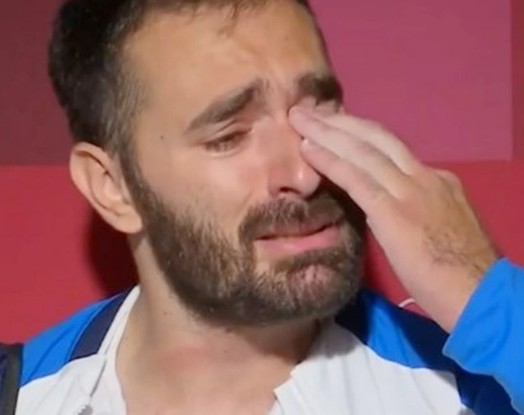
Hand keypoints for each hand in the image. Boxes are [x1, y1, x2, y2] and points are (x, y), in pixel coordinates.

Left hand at [289, 107, 498, 331]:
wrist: (481, 293)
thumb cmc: (461, 272)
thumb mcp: (443, 228)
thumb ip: (417, 211)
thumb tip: (391, 208)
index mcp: (436, 180)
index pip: (391, 150)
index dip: (359, 136)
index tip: (336, 127)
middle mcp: (423, 176)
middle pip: (376, 138)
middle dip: (340, 121)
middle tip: (309, 110)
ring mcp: (410, 190)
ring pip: (363, 150)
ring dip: (327, 132)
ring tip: (299, 118)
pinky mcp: (393, 211)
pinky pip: (355, 178)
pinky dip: (329, 160)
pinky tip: (308, 149)